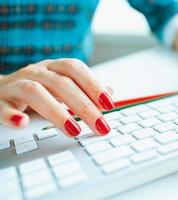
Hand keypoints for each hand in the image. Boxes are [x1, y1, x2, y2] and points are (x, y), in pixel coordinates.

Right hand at [0, 59, 114, 136]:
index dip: (93, 85)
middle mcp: (36, 72)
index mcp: (53, 68)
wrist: (0, 91)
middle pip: (61, 83)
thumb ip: (84, 89)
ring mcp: (15, 85)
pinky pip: (2, 106)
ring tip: (73, 130)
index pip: (75, 69)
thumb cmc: (37, 89)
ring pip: (35, 91)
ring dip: (56, 111)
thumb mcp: (62, 86)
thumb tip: (110, 93)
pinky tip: (23, 123)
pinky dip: (11, 115)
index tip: (109, 105)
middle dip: (84, 106)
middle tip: (99, 125)